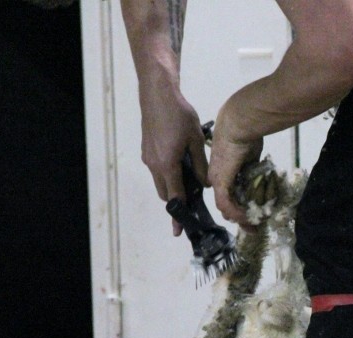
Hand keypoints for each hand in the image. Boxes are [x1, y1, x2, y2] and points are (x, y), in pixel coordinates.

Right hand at [138, 82, 208, 234]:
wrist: (158, 93)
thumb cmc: (179, 114)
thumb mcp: (197, 140)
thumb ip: (201, 165)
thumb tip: (205, 183)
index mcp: (167, 165)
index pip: (174, 197)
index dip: (179, 214)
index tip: (179, 229)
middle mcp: (154, 165)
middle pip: (166, 194)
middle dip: (178, 199)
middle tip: (194, 197)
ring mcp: (148, 158)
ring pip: (160, 182)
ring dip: (173, 185)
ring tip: (189, 177)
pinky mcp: (146, 150)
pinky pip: (157, 170)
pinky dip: (168, 173)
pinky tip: (180, 161)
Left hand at [208, 106, 262, 227]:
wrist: (240, 124)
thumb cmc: (247, 133)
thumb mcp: (250, 155)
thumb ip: (251, 167)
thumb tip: (258, 174)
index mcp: (221, 169)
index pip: (228, 193)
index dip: (239, 205)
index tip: (252, 214)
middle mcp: (216, 176)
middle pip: (226, 203)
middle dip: (241, 217)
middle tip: (254, 227)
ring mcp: (216, 180)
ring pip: (225, 207)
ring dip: (240, 218)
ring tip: (253, 227)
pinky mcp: (220, 182)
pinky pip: (226, 204)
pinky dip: (237, 213)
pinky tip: (247, 219)